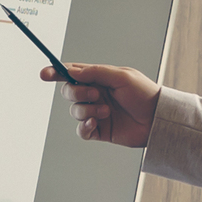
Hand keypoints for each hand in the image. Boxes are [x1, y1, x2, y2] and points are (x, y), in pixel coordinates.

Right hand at [45, 63, 161, 146]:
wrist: (157, 119)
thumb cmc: (144, 94)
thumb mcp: (121, 76)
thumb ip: (95, 73)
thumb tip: (72, 71)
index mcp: (99, 78)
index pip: (72, 74)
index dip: (56, 73)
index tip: (44, 74)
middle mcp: (95, 95)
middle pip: (69, 92)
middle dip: (76, 93)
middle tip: (95, 94)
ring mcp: (96, 113)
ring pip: (74, 111)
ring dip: (87, 110)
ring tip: (106, 111)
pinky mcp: (100, 131)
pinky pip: (81, 130)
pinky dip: (84, 127)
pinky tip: (95, 123)